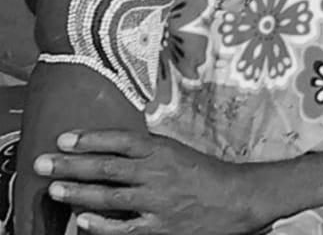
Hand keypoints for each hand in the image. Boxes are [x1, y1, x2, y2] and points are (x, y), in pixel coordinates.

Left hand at [34, 130, 259, 234]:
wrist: (235, 198)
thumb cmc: (204, 173)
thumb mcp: (176, 151)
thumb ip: (147, 150)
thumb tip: (113, 148)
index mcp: (161, 149)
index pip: (119, 140)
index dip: (90, 138)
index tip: (65, 138)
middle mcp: (157, 172)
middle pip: (107, 167)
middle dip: (72, 165)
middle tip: (45, 162)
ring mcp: (158, 201)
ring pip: (111, 196)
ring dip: (79, 192)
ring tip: (55, 188)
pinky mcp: (161, 228)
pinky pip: (126, 227)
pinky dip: (103, 225)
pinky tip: (83, 221)